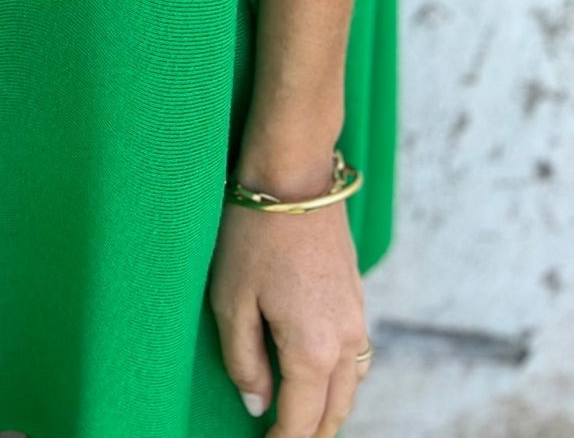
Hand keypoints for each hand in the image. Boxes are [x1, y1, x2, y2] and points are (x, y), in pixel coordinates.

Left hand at [208, 190, 371, 435]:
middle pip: (334, 413)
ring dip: (328, 410)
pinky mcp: (356, 296)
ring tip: (299, 419)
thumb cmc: (254, 235)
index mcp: (314, 351)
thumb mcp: (231, 300)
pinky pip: (355, 357)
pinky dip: (339, 380)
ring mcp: (357, 318)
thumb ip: (243, 361)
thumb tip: (257, 405)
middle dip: (310, 435)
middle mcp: (345, 342)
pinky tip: (318, 375)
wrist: (295, 176)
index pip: (302, 422)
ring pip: (350, 387)